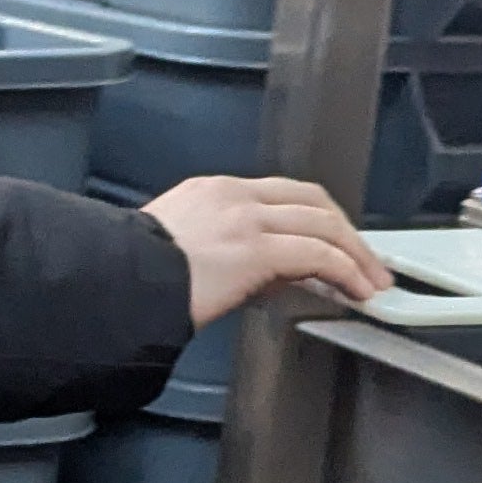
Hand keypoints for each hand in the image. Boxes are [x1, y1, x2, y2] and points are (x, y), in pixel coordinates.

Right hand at [146, 175, 389, 325]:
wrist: (111, 283)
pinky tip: (355, 290)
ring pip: (323, 223)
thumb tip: (263, 278)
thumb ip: (223, 251)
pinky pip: (318, 255)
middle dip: (346, 232)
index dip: (314, 219)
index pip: (280, 195)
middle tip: (365, 261)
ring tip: (371, 281)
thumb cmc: (130, 278)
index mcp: (212, 192)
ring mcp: (246, 219)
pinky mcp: (256, 248)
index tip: (331, 244)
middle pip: (312, 200)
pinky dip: (345, 271)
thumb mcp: (178, 248)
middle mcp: (233, 195)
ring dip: (355, 254)